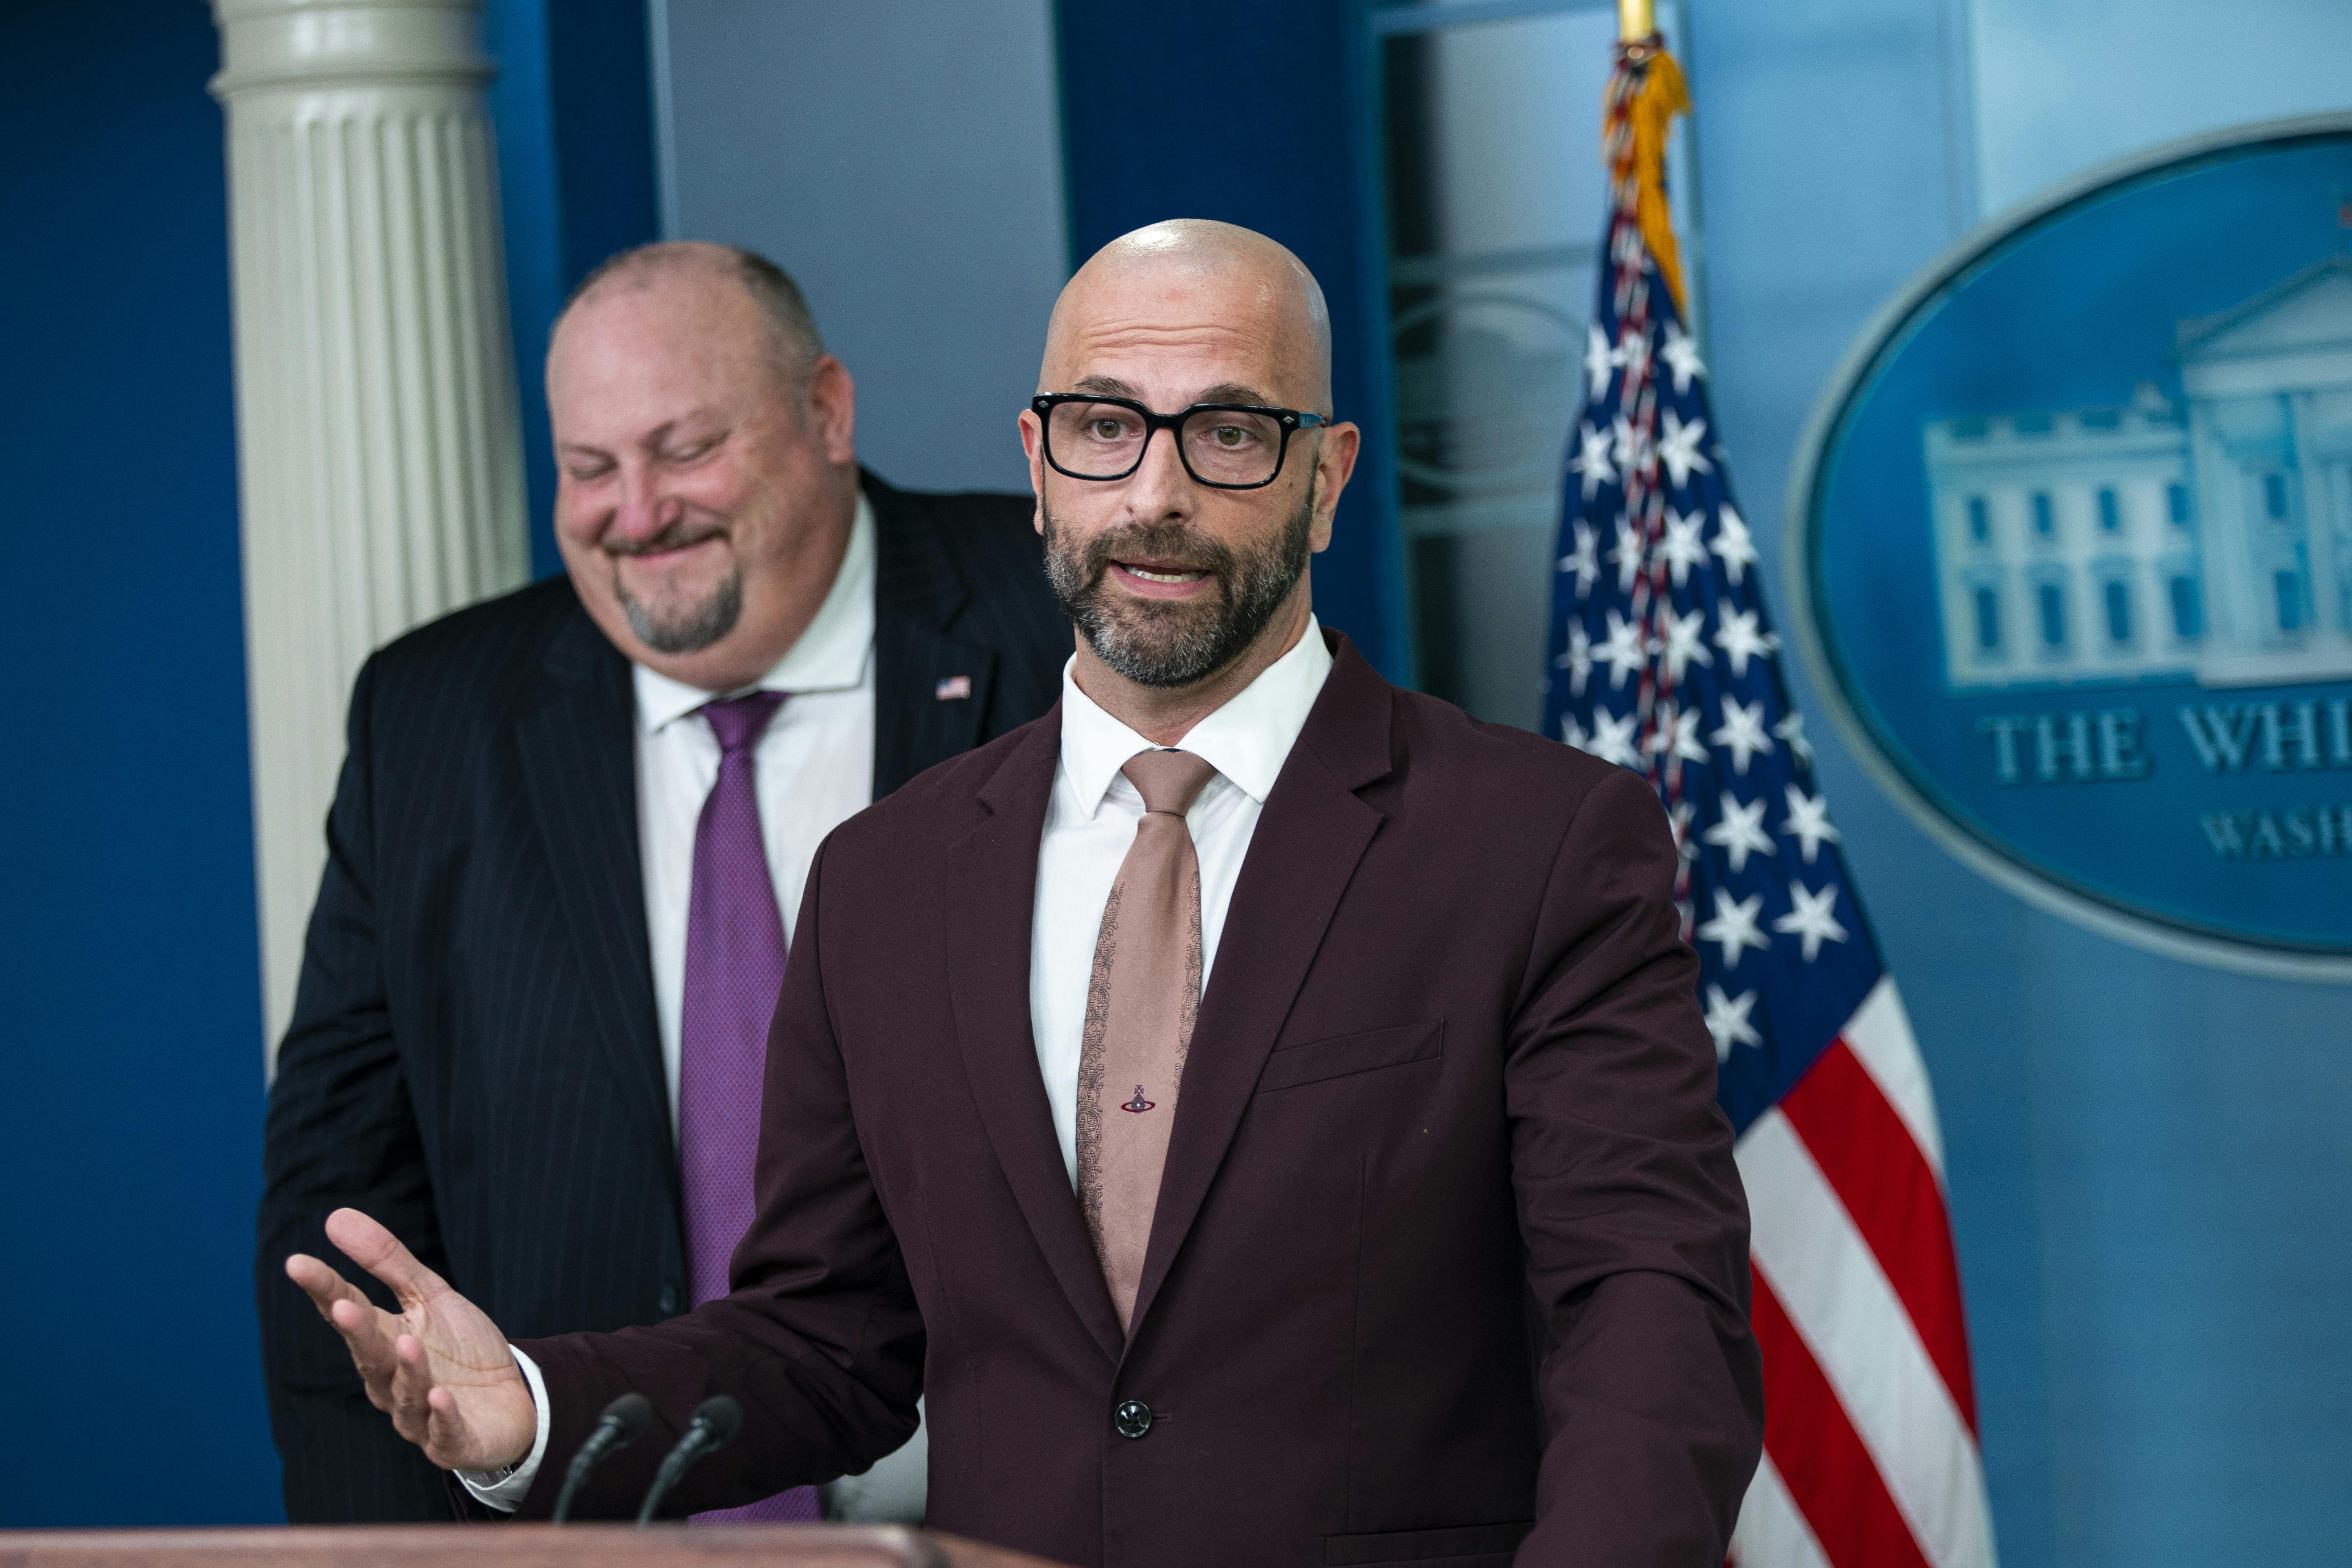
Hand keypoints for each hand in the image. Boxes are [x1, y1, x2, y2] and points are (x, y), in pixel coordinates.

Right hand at [286, 1208, 536, 1472]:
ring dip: (408, 1371)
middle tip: (344, 1307)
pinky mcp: (453, 1443)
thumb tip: (334, 1217)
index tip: (297, 1262)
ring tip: (408, 1344)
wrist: (513, 1399)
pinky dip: (441, 1416)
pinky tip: (440, 1397)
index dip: (324, 1289)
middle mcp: (391, 1383)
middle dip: (358, 1333)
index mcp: (383, 1343)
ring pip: (406, 1394)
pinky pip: (443, 1432)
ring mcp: (419, 1416)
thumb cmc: (463, 1348)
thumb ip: (387, 1261)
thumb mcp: (430, 1296)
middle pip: (370, 1356)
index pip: (347, 1313)